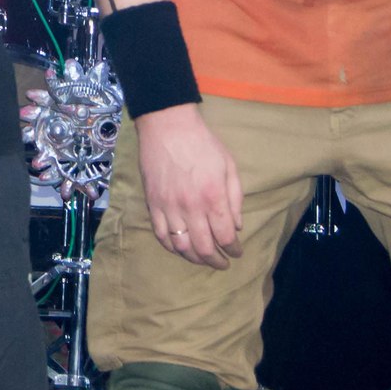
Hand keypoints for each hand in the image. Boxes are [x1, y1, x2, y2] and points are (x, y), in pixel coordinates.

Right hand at [134, 104, 243, 267]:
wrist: (167, 127)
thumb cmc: (203, 143)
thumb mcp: (229, 165)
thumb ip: (235, 197)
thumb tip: (237, 225)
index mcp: (213, 196)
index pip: (226, 236)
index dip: (234, 249)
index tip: (237, 252)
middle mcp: (191, 207)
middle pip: (204, 247)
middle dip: (216, 261)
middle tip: (222, 263)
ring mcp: (169, 207)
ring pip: (182, 247)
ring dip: (195, 258)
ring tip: (203, 259)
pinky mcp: (153, 205)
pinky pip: (161, 235)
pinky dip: (172, 248)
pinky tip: (181, 249)